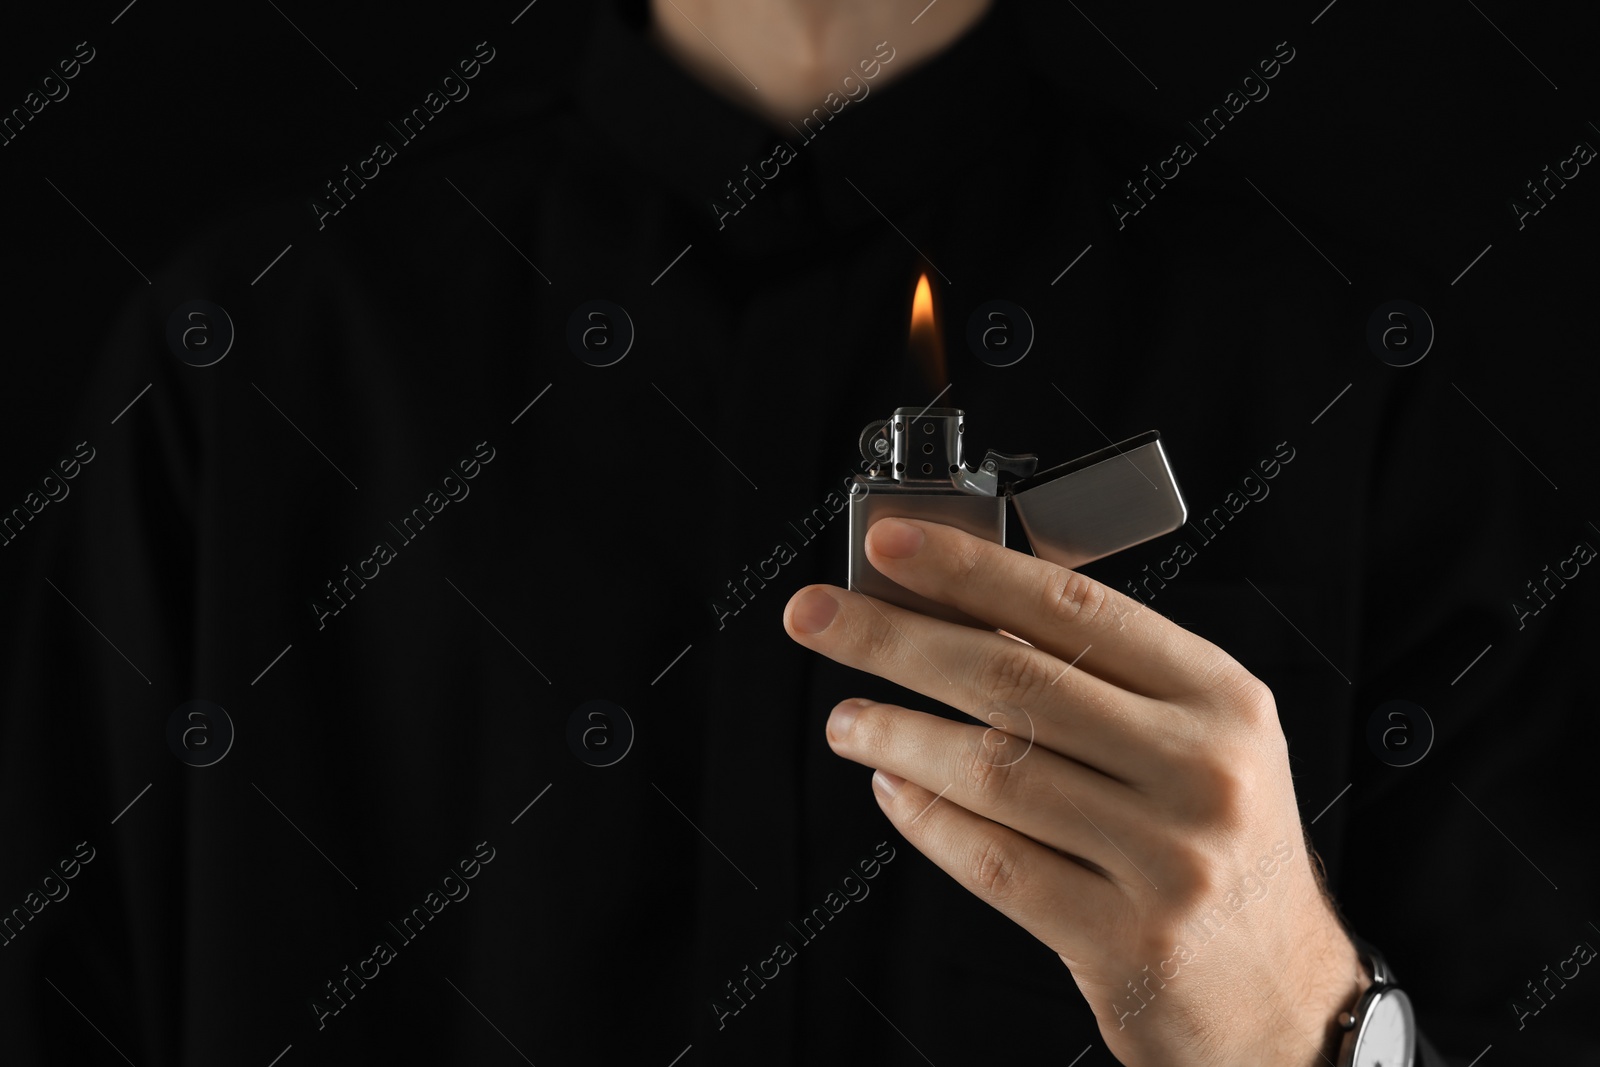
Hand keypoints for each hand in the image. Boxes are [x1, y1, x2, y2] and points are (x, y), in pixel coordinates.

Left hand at [782, 518, 1368, 1066]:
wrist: (1282, 998)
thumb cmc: (1220, 849)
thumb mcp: (1196, 742)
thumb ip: (1099, 681)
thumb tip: (957, 611)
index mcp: (1220, 698)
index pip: (1074, 609)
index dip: (970, 568)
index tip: (888, 542)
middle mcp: (1202, 770)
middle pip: (1016, 679)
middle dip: (895, 637)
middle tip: (818, 617)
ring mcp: (1166, 859)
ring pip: (993, 769)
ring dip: (895, 733)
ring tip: (848, 720)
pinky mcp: (1123, 939)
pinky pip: (993, 860)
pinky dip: (927, 818)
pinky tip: (893, 789)